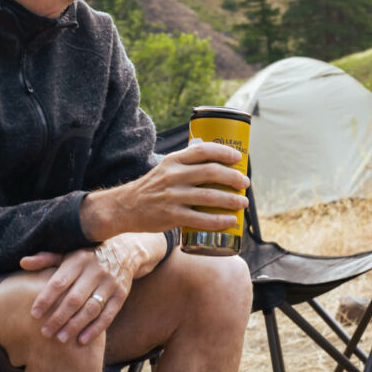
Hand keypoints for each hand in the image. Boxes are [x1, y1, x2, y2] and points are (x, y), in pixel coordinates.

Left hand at [19, 233, 162, 344]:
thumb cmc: (88, 256)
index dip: (45, 299)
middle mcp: (96, 270)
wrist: (125, 252)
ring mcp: (110, 283)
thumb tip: (23, 262)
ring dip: (75, 326)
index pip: (59, 282)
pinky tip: (82, 340)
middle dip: (58, 318)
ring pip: (91, 309)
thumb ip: (47, 259)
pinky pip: (108, 315)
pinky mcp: (121, 294)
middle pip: (74, 299)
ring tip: (60, 339)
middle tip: (45, 332)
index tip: (34, 314)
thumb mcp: (69, 253)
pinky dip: (95, 329)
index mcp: (79, 259)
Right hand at [80, 141, 249, 240]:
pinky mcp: (172, 216)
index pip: (203, 150)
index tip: (239, 158)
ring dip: (231, 199)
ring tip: (243, 202)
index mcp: (174, 160)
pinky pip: (201, 218)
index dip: (224, 152)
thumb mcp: (167, 168)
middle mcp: (173, 176)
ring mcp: (172, 196)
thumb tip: (221, 163)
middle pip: (211, 172)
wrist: (126, 207)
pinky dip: (219, 220)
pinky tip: (230, 220)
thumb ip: (188, 164)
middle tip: (245, 183)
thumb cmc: (154, 186)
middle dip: (234, 177)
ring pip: (210, 196)